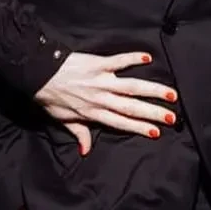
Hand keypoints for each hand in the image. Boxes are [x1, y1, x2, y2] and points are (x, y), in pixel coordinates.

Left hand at [35, 51, 177, 152]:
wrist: (37, 75)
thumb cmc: (50, 98)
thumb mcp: (64, 120)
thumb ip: (80, 133)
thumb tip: (85, 151)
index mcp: (93, 113)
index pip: (121, 123)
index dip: (139, 128)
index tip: (157, 132)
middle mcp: (100, 98)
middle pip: (132, 107)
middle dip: (153, 113)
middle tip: (172, 116)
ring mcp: (100, 80)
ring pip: (131, 86)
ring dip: (152, 90)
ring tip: (170, 93)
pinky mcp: (97, 64)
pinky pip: (118, 61)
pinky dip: (132, 58)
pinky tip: (147, 58)